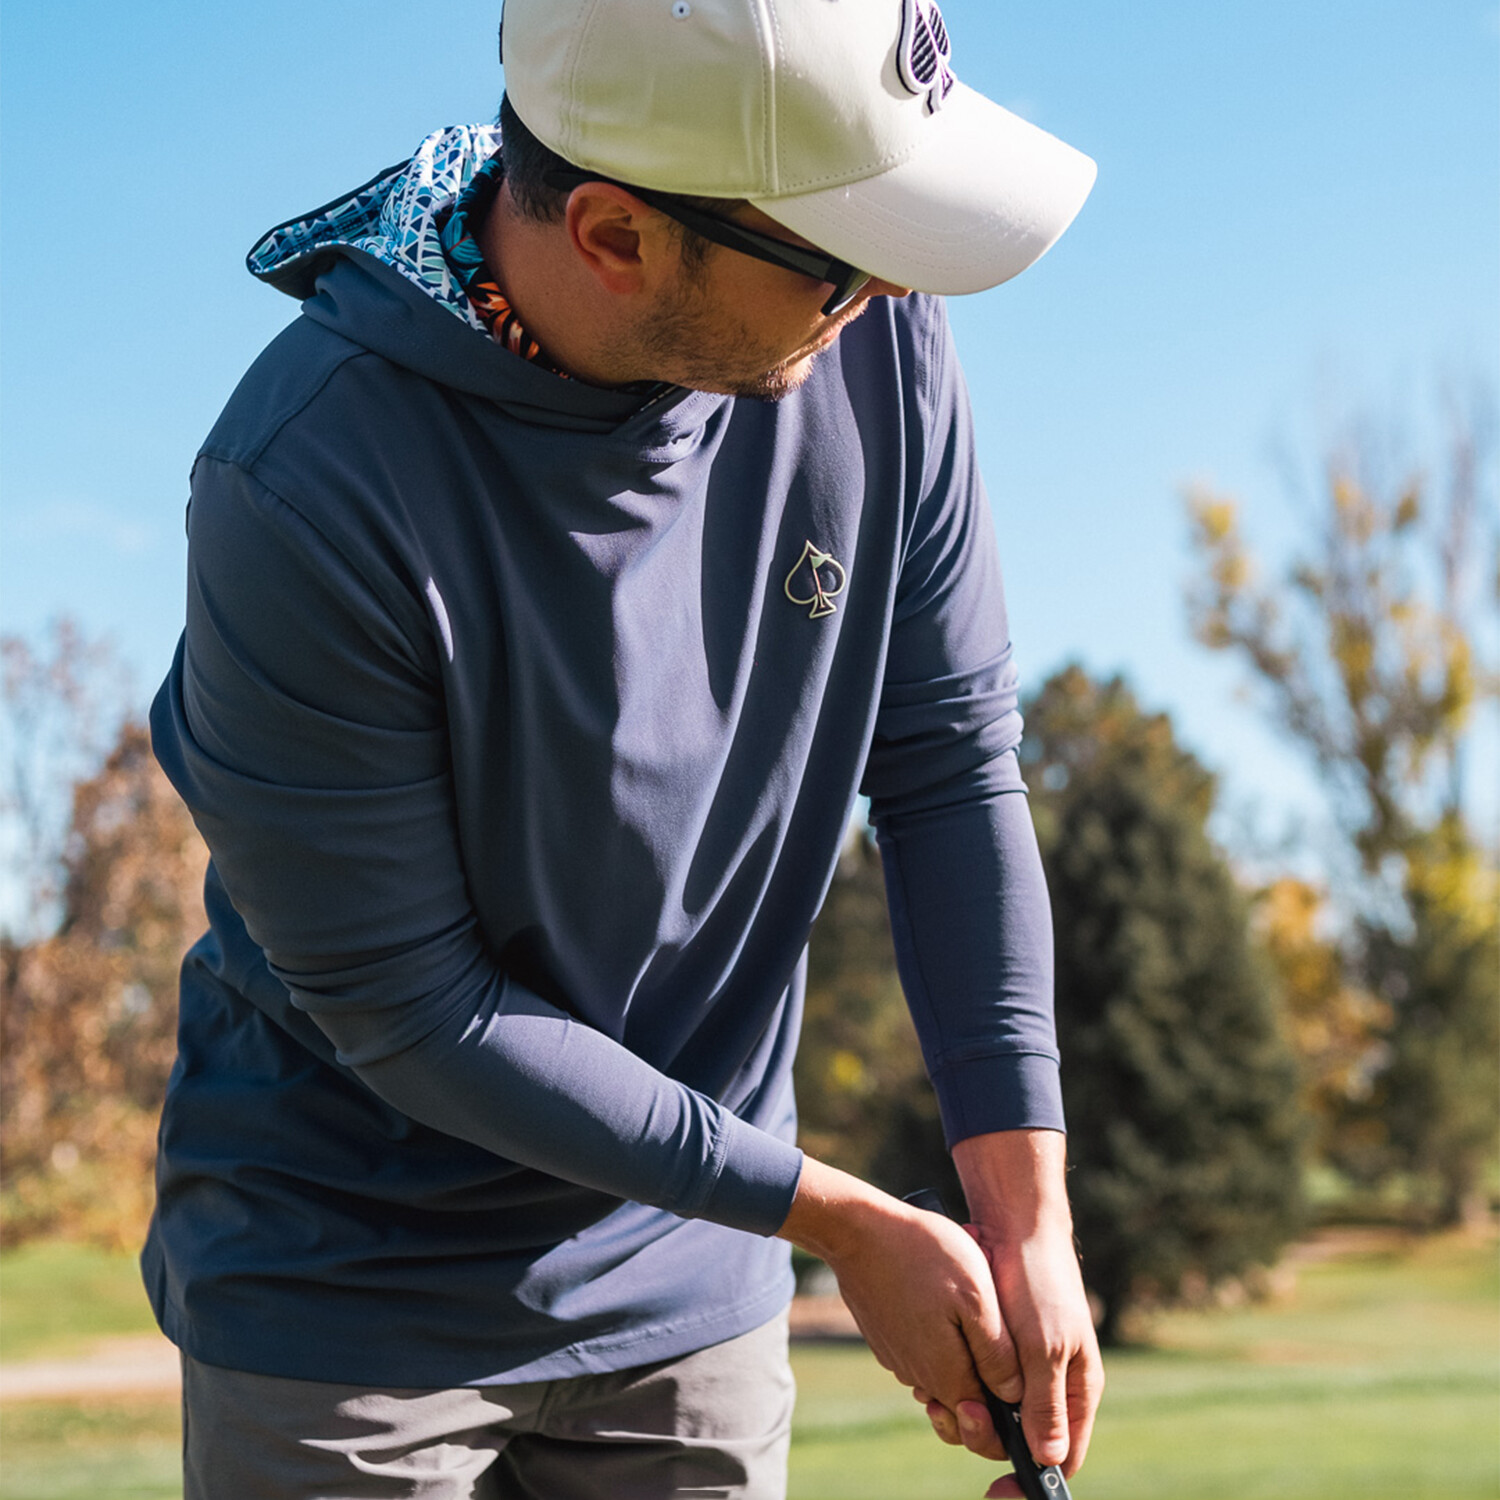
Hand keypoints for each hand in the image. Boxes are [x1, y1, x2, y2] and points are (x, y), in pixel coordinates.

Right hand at [777, 1158, 1019, 1433]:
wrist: (858, 1229)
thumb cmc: (924, 1254)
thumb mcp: (977, 1297)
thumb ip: (997, 1354)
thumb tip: (1013, 1395)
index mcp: (945, 1376)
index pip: (986, 1426)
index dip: (1008, 1417)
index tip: (1020, 1389)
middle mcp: (918, 1377)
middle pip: (962, 1405)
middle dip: (986, 1387)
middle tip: (998, 1344)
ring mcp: (897, 1358)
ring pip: (942, 1375)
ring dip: (961, 1355)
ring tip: (972, 1309)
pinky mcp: (885, 1338)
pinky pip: (921, 1353)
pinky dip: (938, 1338)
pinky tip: (944, 1301)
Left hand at [919, 1130, 1104, 1491]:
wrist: (1014, 1226)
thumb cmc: (1039, 1283)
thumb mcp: (1043, 1346)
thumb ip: (1045, 1402)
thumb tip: (1047, 1459)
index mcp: (1077, 1391)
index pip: (1061, 1457)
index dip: (1032, 1480)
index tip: (997, 1489)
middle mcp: (1052, 1385)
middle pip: (1021, 1441)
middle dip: (986, 1438)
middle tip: (955, 1419)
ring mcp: (1023, 1368)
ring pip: (993, 1415)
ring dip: (965, 1414)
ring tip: (935, 1399)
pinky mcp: (996, 1348)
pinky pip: (976, 1385)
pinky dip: (955, 1389)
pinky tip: (931, 1380)